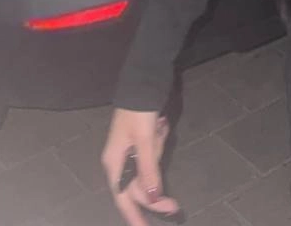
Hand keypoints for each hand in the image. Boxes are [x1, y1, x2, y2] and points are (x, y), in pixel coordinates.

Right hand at [101, 108, 180, 224]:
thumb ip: (148, 170)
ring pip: (149, 168)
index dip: (135, 217)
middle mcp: (119, 161)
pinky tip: (160, 124)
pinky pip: (154, 152)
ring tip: (159, 128)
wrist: (143, 79)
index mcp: (114, 163)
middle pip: (138, 187)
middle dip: (156, 191)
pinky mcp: (142, 140)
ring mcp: (130, 150)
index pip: (124, 198)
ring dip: (158, 151)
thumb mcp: (144, 140)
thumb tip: (152, 198)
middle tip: (176, 207)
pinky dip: (160, 141)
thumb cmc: (139, 110)